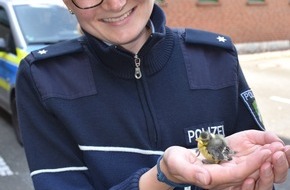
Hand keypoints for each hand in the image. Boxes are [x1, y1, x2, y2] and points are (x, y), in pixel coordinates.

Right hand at [161, 130, 287, 189]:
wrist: (175, 164)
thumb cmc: (174, 162)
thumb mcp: (176, 163)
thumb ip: (191, 172)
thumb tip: (206, 178)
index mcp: (212, 179)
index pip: (237, 174)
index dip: (252, 164)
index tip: (266, 151)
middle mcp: (222, 179)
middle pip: (249, 173)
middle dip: (265, 162)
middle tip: (279, 148)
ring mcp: (225, 174)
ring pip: (251, 170)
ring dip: (265, 160)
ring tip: (277, 146)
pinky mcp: (227, 167)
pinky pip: (247, 165)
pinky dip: (259, 158)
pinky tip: (267, 147)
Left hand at [228, 130, 288, 188]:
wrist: (211, 149)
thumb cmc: (231, 145)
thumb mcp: (249, 137)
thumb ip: (265, 137)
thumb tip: (279, 143)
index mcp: (266, 163)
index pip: (280, 165)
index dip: (286, 159)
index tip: (287, 149)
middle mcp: (259, 175)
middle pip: (277, 177)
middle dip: (280, 166)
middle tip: (278, 154)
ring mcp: (248, 182)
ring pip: (263, 187)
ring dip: (267, 176)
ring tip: (266, 164)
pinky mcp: (234, 188)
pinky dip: (249, 187)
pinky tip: (249, 179)